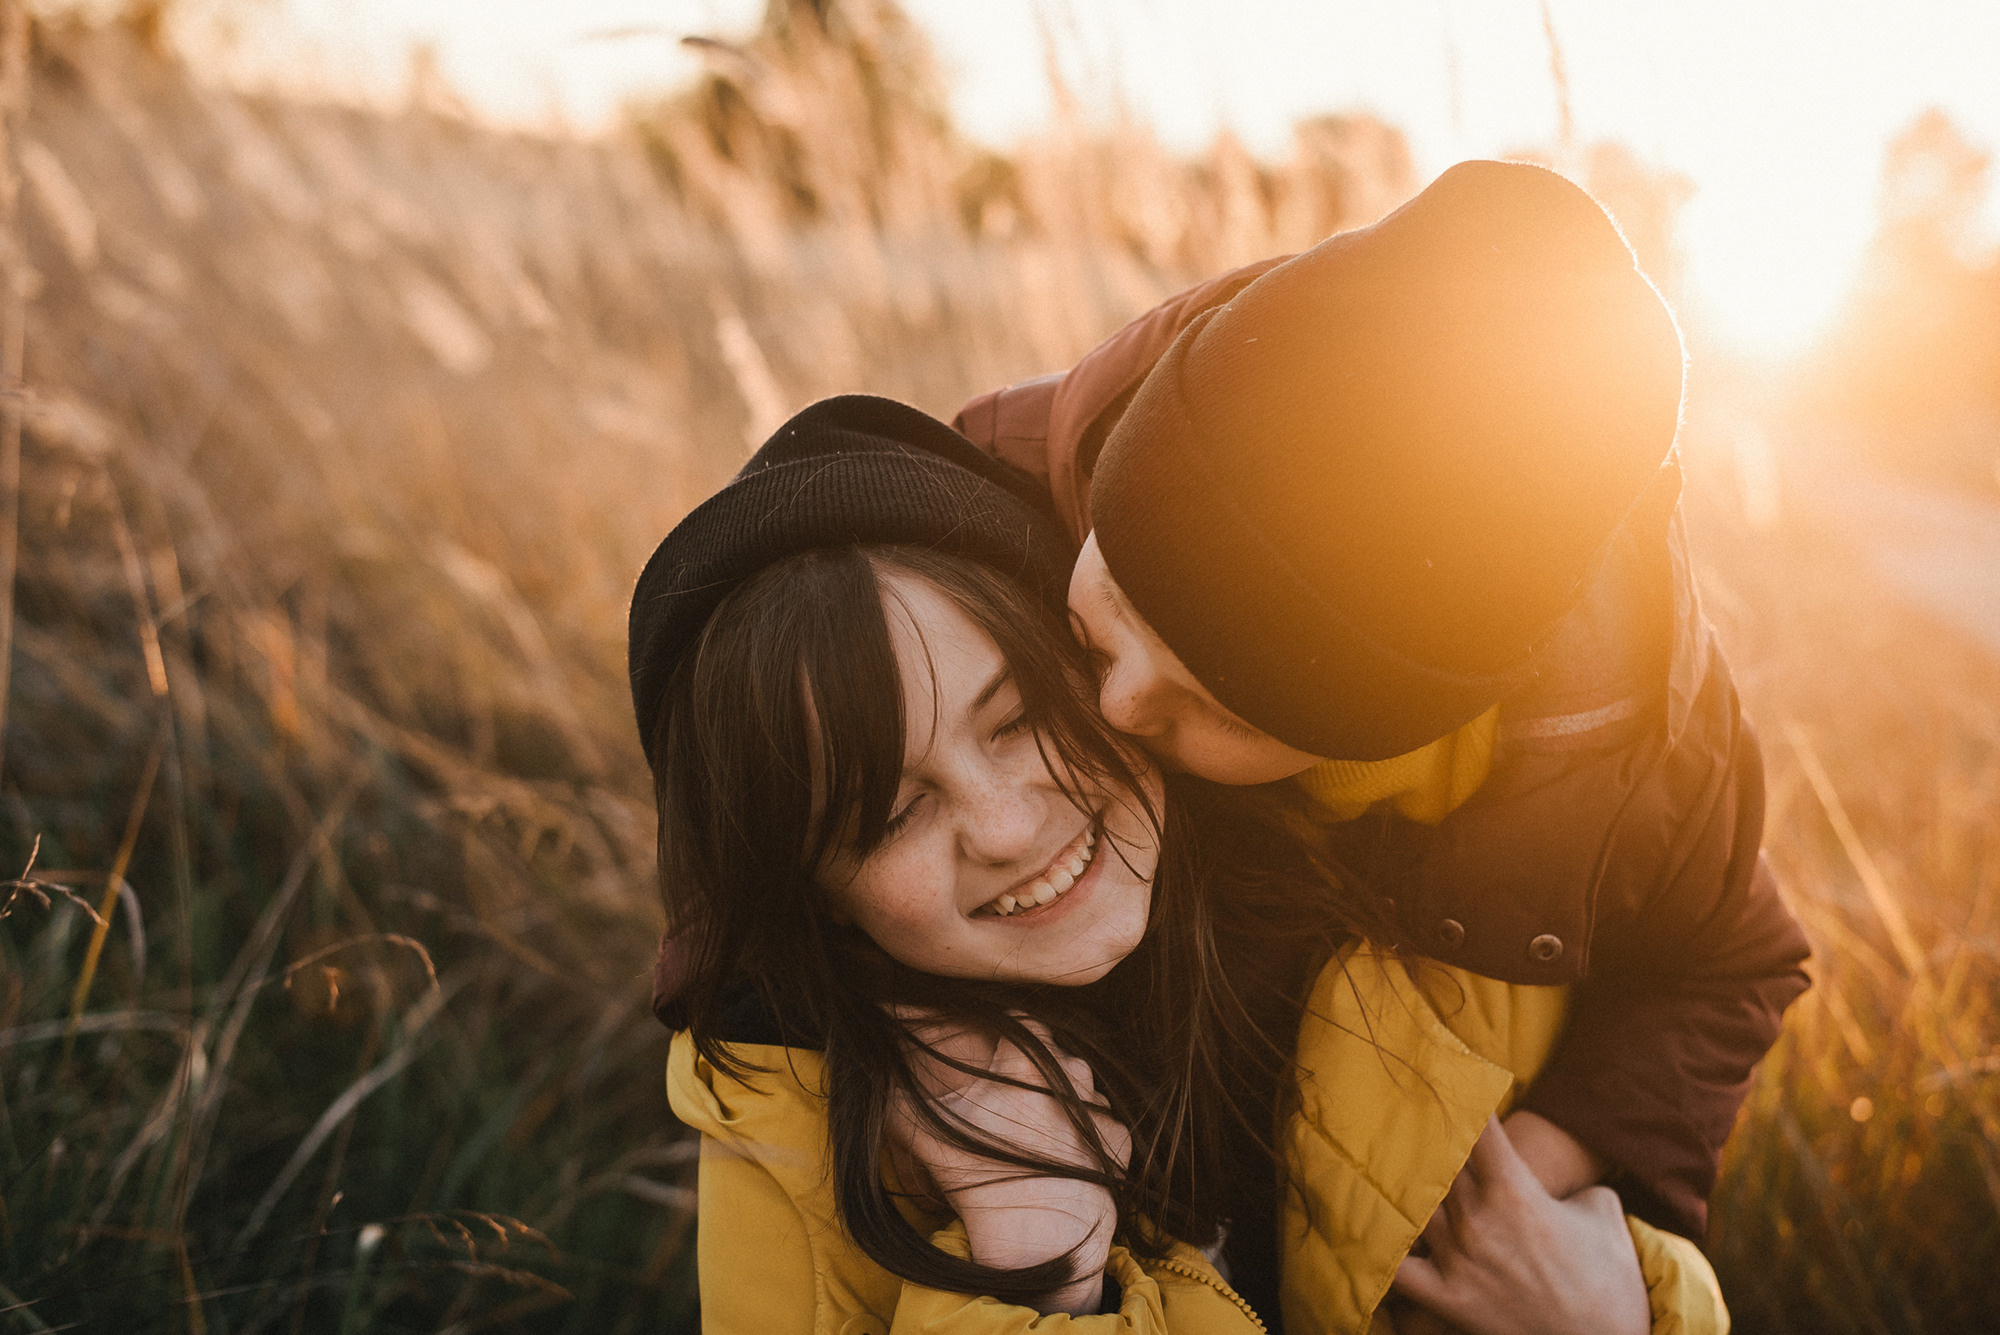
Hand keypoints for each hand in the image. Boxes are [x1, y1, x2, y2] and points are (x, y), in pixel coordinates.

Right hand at [889, 1016, 1130, 1314]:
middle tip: (1008, 1101)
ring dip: (1063, 1104)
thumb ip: (897, 1095)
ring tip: (1036, 1134)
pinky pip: (1104, 1129)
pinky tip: (1063, 1157)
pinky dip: (1088, 1139)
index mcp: (1030, 1060)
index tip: (993, 1048)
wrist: (1036, 1242)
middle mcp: (1074, 1076)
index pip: (1022, 1021)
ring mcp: (1102, 1111)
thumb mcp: (925, 1133)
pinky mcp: (1121, 1146)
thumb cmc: (981, 1181)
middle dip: (1034, 1072)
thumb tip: (871, 1068)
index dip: (1004, 1032)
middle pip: (1054, 1056)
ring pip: (1081, 1092)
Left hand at [1391, 1117, 1650, 1334]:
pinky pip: (1396, 1267)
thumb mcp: (1603, 1210)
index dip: (1458, 1099)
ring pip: (1412, 1204)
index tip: (1444, 1076)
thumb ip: (1572, 1178)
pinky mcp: (1446, 1297)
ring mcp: (1457, 1259)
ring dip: (1406, 1184)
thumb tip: (1559, 1168)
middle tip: (1406, 1111)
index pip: (1474, 1127)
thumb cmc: (1610, 1280)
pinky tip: (1377, 1230)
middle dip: (1425, 1136)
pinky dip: (1384, 1247)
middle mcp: (1477, 1219)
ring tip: (1388, 1160)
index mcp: (1514, 1190)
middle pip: (1435, 1160)